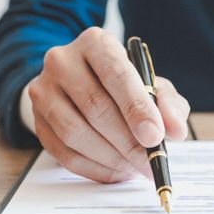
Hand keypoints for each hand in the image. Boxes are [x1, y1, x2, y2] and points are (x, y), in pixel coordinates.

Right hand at [28, 27, 190, 181]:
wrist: (79, 84)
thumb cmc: (122, 84)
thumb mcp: (151, 84)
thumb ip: (169, 104)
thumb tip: (175, 130)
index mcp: (96, 43)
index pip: (116, 75)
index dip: (137, 108)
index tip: (155, 137)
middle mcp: (63, 61)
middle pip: (95, 106)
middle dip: (127, 141)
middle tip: (149, 162)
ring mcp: (44, 90)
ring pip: (75, 132)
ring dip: (110, 157)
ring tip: (134, 167)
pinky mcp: (37, 119)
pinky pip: (63, 152)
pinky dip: (94, 167)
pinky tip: (116, 170)